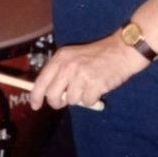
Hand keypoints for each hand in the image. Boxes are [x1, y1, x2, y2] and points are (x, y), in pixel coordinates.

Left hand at [29, 34, 147, 109]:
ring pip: (71, 100)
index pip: (41, 80)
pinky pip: (87, 102)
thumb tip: (50, 94)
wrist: (122, 50)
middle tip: (64, 101)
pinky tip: (97, 88)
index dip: (36, 96)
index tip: (35, 105)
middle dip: (57, 102)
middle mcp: (68, 66)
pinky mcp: (95, 84)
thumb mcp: (74, 57)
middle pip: (52, 95)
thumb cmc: (98, 56)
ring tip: (88, 87)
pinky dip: (92, 100)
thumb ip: (61, 73)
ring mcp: (81, 75)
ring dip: (79, 98)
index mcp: (61, 58)